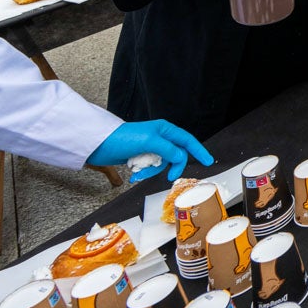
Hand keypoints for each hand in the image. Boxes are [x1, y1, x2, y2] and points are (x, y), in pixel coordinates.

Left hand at [87, 120, 213, 181]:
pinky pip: (150, 167)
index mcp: (165, 130)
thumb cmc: (123, 138)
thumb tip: (181, 159)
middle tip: (170, 177)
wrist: (99, 144)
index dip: (199, 150)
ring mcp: (150, 148)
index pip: (187, 140)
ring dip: (152, 171)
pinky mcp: (140, 156)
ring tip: (140, 173)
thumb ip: (169, 150)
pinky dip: (144, 173)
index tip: (208, 161)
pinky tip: (134, 174)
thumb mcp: (150, 142)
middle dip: (172, 166)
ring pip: (162, 163)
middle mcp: (160, 137)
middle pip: (176, 154)